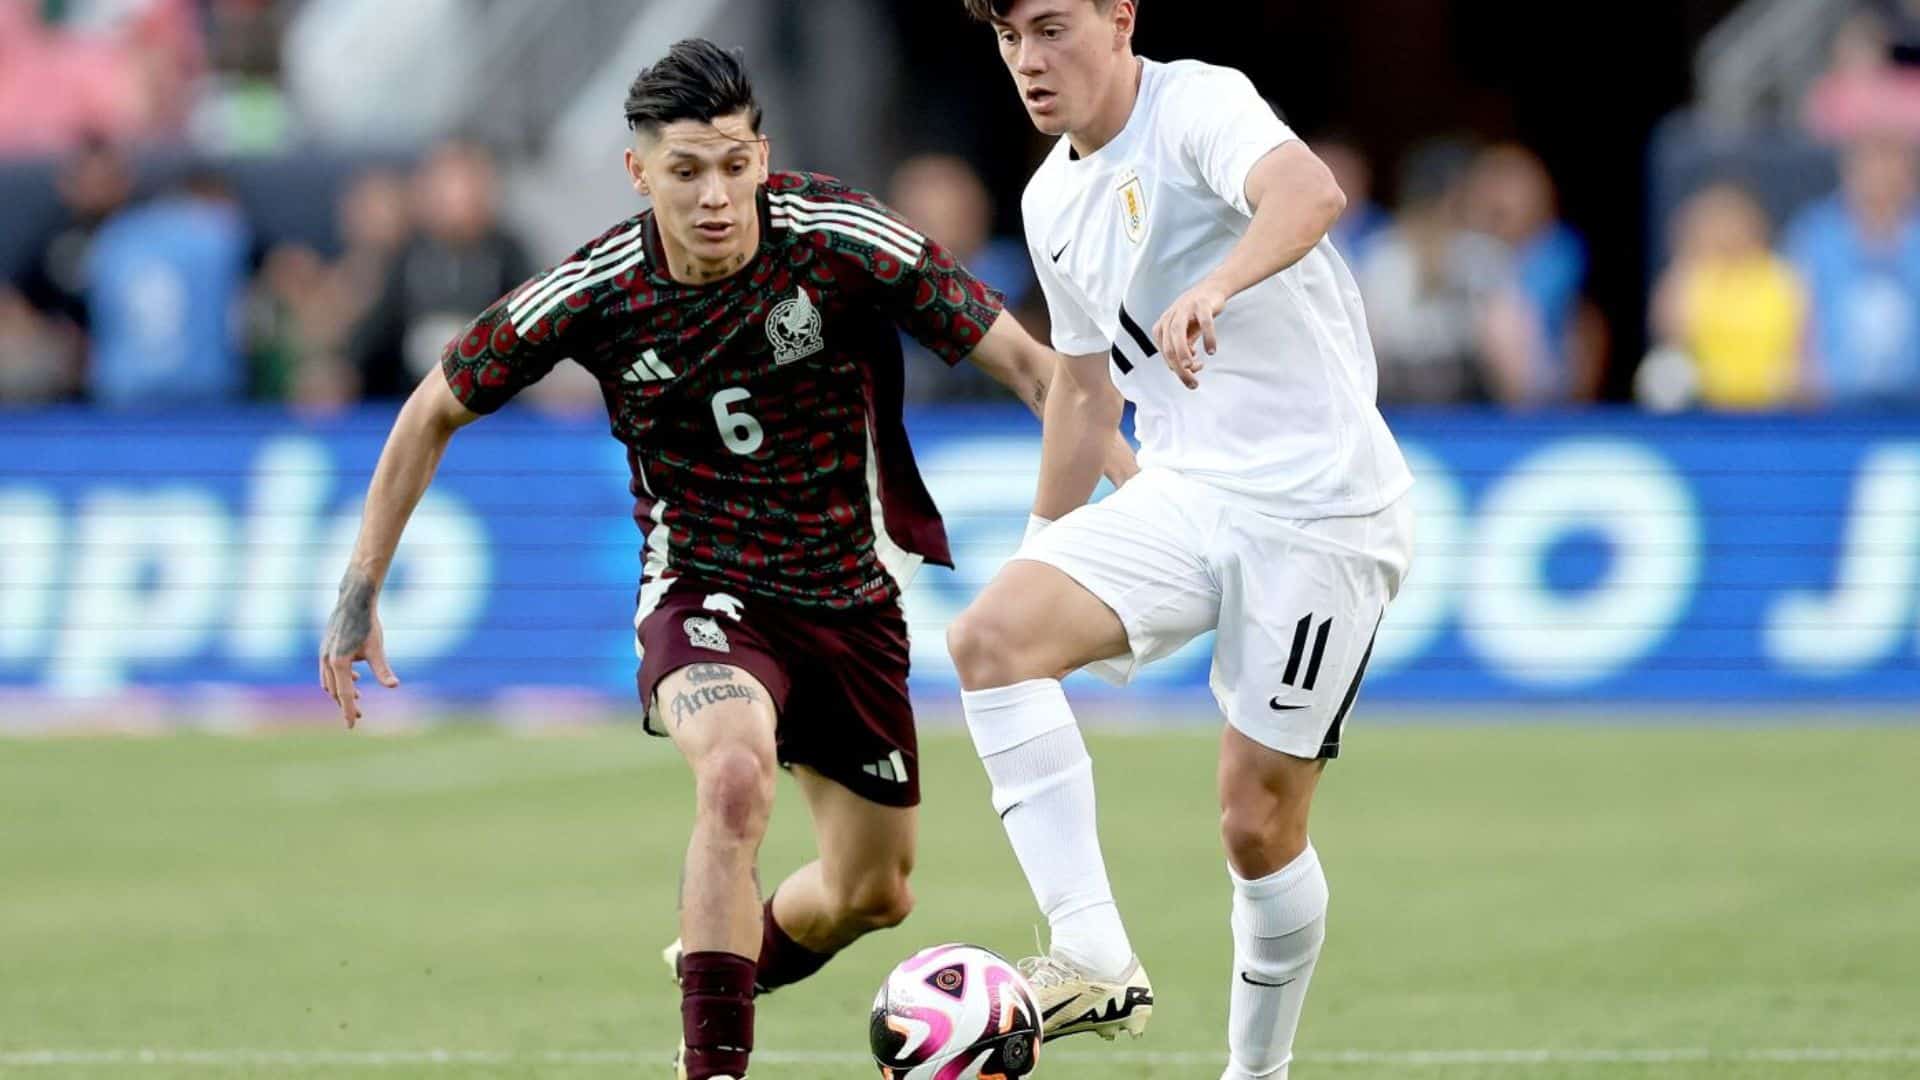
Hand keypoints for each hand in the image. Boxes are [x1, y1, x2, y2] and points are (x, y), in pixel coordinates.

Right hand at [319, 569, 398, 728]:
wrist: (353, 601)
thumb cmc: (367, 624)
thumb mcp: (377, 649)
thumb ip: (382, 669)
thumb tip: (394, 686)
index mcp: (338, 663)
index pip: (344, 695)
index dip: (349, 711)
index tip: (352, 726)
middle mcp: (327, 660)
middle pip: (334, 691)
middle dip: (346, 704)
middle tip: (360, 716)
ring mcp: (323, 654)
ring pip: (329, 682)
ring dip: (341, 691)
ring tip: (358, 696)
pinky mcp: (326, 648)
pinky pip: (329, 670)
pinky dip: (339, 678)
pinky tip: (354, 677)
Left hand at [1152, 280, 1228, 389]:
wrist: (1211, 290)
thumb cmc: (1195, 315)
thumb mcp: (1185, 334)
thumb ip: (1183, 350)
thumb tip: (1186, 368)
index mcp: (1162, 327)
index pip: (1165, 354)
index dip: (1177, 368)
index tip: (1192, 374)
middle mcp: (1169, 318)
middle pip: (1169, 347)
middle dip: (1180, 368)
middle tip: (1193, 383)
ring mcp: (1184, 309)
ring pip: (1178, 334)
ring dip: (1184, 353)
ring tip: (1194, 367)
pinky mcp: (1201, 304)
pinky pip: (1204, 323)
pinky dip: (1207, 337)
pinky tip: (1211, 350)